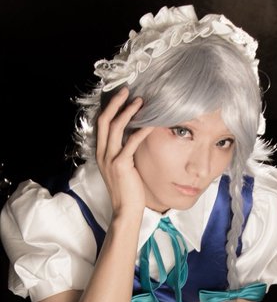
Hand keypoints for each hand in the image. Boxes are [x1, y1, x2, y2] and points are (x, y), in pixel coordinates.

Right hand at [96, 87, 152, 217]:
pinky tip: (150, 123)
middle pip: (104, 120)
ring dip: (128, 111)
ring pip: (116, 127)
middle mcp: (102, 154)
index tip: (121, 97)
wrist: (126, 210)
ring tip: (140, 102)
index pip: (101, 124)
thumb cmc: (128, 190)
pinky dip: (141, 130)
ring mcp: (110, 159)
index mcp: (101, 153)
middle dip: (115, 103)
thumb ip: (125, 152)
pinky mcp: (121, 165)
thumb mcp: (123, 168)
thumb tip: (135, 136)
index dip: (110, 108)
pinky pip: (131, 142)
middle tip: (127, 91)